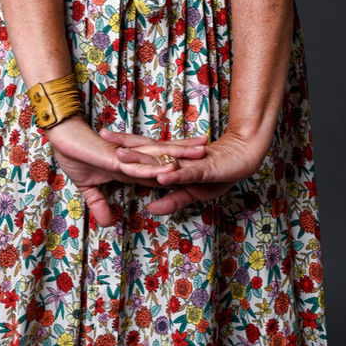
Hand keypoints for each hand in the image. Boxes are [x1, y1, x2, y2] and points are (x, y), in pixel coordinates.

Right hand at [46, 118, 207, 226]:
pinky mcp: (115, 159)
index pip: (159, 163)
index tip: (197, 162)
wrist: (61, 137)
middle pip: (165, 154)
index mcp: (130, 163)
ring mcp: (126, 158)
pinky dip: (153, 169)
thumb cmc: (74, 155)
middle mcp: (133, 158)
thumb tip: (107, 223)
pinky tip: (170, 169)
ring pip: (158, 157)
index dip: (177, 163)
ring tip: (202, 153)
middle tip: (211, 148)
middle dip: (187, 153)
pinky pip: (138, 166)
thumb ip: (100, 203)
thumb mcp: (89, 187)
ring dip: (180, 156)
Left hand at [100, 126, 268, 214]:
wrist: (244, 158)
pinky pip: (187, 174)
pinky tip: (161, 175)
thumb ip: (172, 199)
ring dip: (142, 158)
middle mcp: (176, 158)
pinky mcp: (204, 170)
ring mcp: (189, 163)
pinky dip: (174, 175)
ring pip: (162, 160)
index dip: (124, 146)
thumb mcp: (192, 192)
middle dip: (124, 145)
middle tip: (102, 137)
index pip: (143, 151)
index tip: (102, 141)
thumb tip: (151, 208)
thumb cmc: (218, 173)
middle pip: (146, 150)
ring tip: (121, 155)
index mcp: (171, 160)